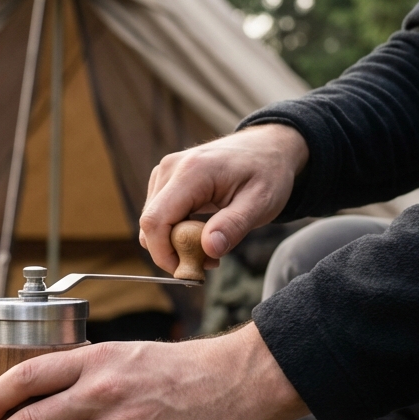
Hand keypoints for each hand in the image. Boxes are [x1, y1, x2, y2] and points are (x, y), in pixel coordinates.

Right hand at [139, 124, 308, 273]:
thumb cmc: (267, 173)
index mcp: (191, 172)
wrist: (268, 148)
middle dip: (172, 251)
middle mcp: (170, 169)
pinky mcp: (165, 180)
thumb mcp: (260, 202)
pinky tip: (202, 232)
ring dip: (175, 243)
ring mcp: (164, 173)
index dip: (163, 253)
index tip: (186, 271)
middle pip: (150, 224)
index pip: (155, 220)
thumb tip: (209, 250)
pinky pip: (159, 215)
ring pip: (153, 223)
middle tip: (208, 261)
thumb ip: (233, 225)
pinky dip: (176, 232)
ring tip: (210, 245)